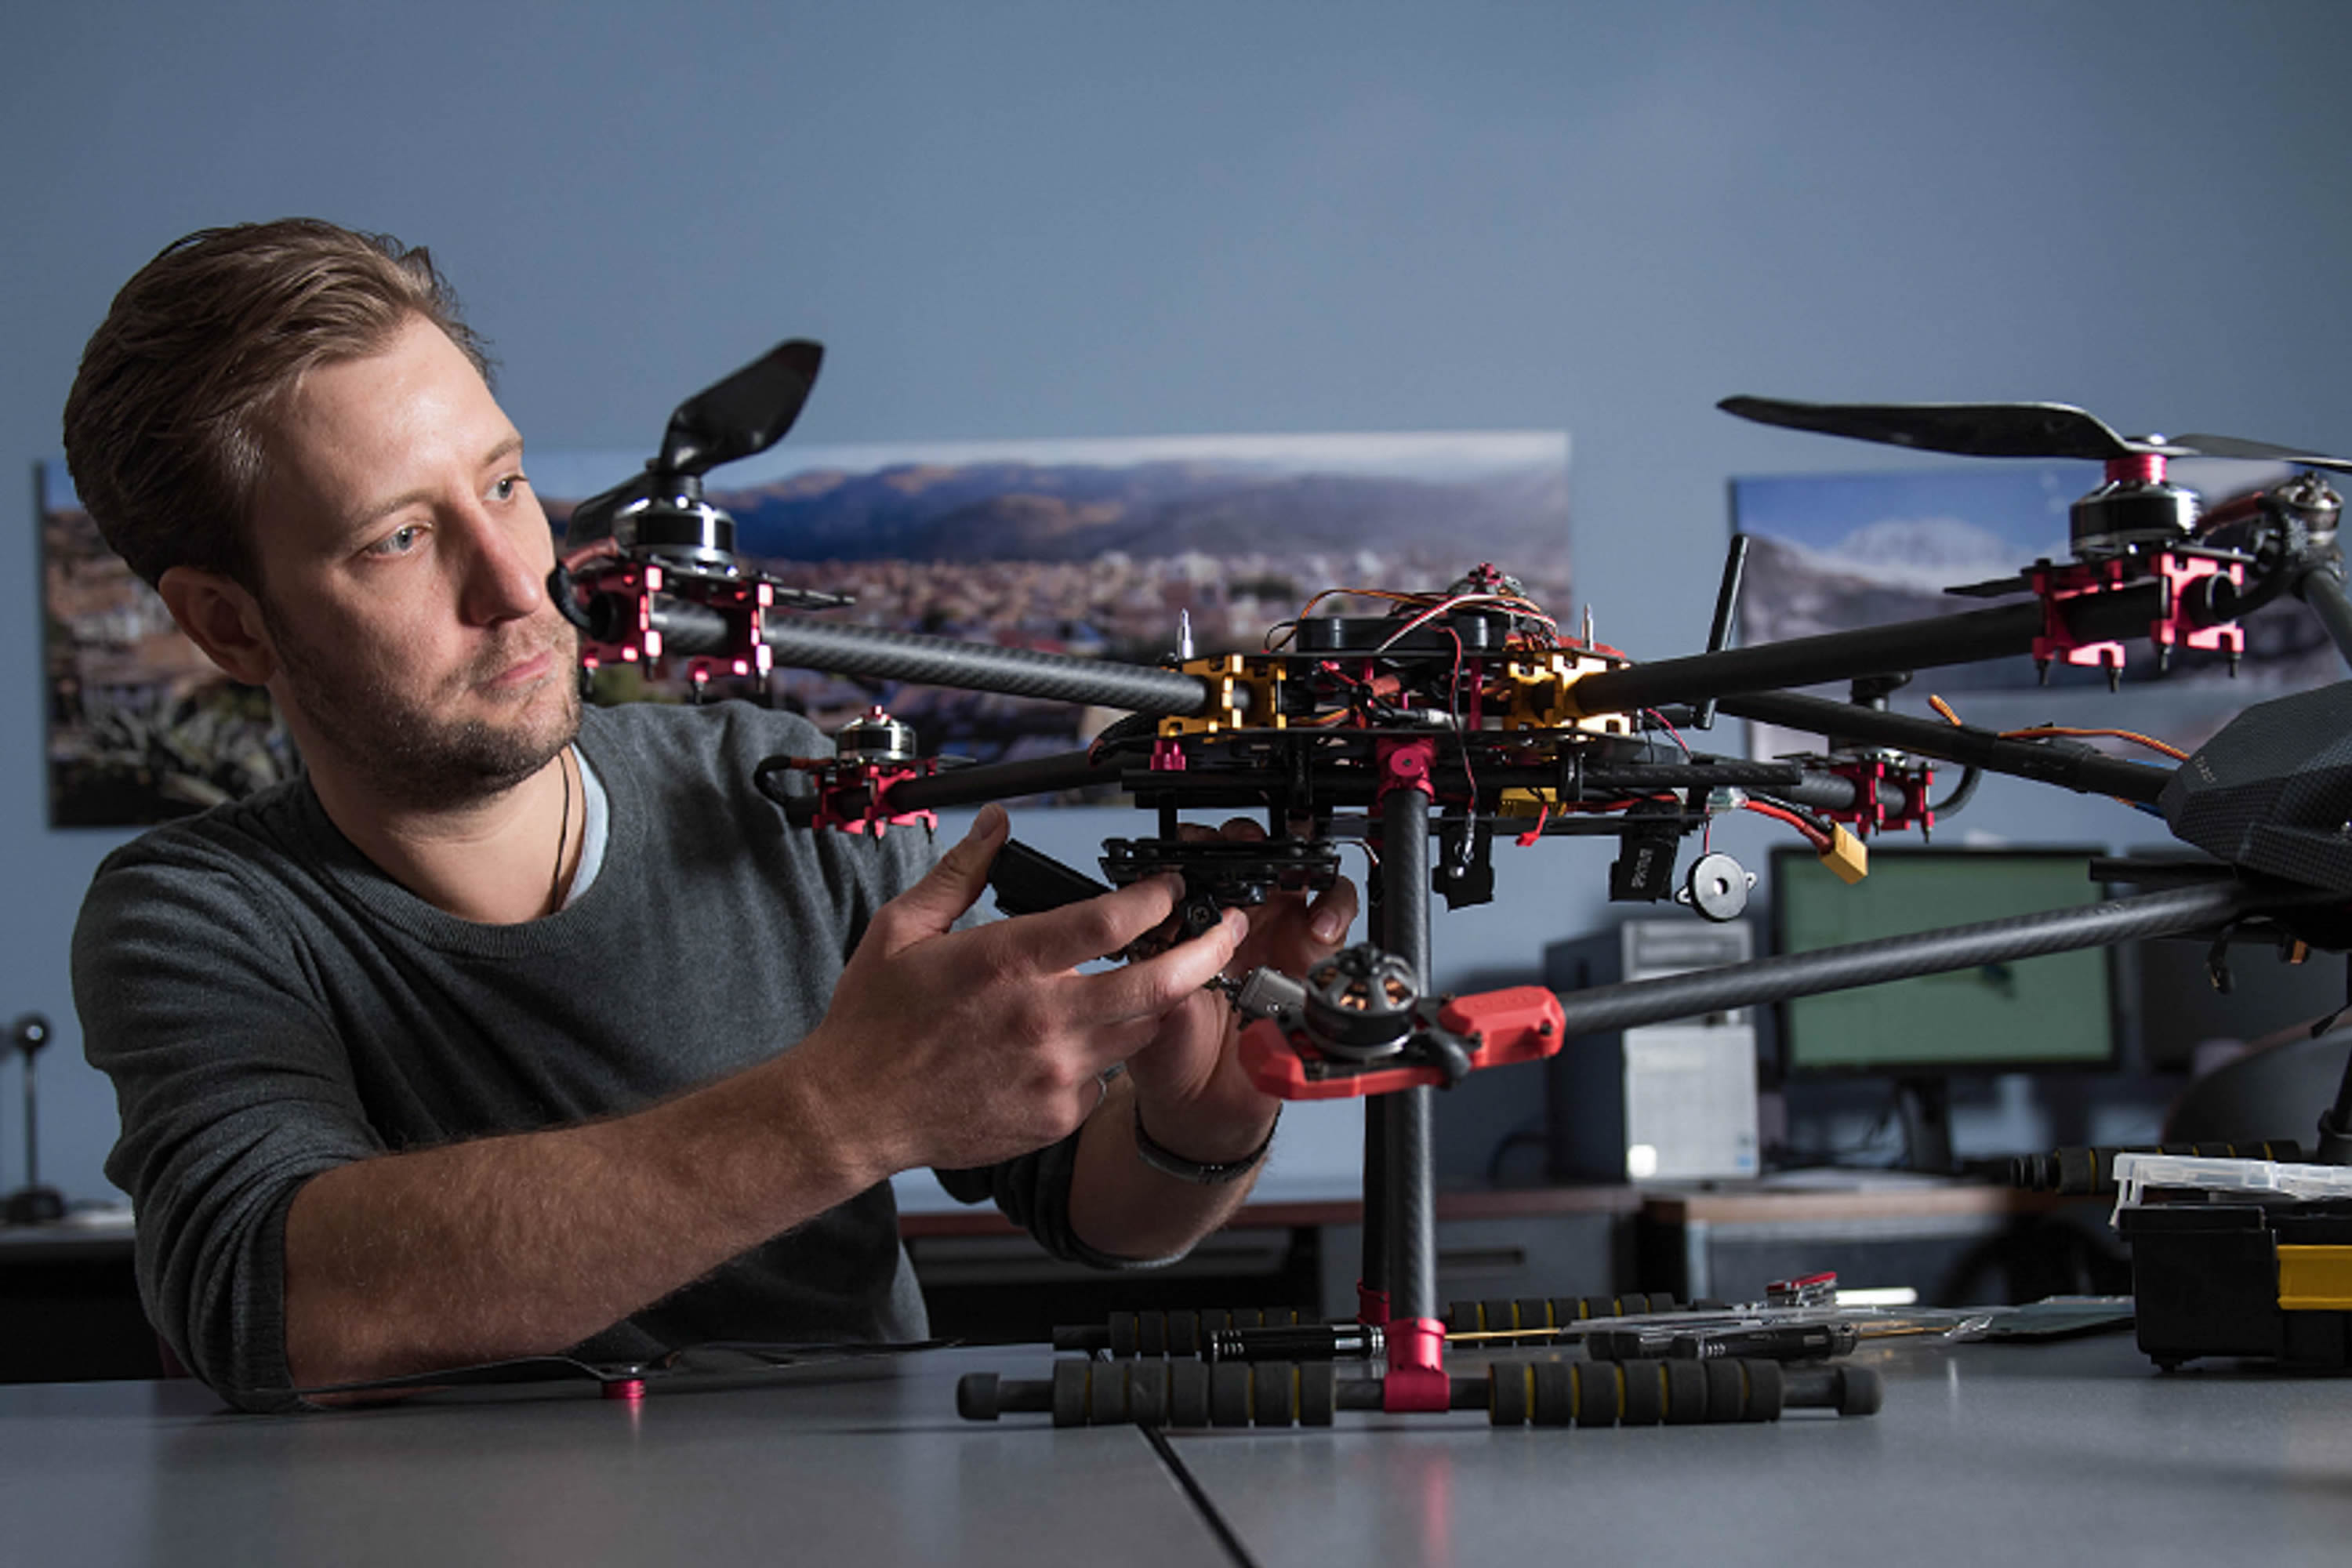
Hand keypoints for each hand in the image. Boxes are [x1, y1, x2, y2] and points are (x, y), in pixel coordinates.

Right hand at [789, 804, 1248, 1175]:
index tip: (1169, 887)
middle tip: (1226, 931)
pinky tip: (1070, 1041)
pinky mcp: (1055, 1114)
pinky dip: (1102, 1054)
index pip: (1110, 921)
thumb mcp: (903, 928)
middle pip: (1159, 983)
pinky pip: (1106, 1078)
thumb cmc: (873, 1023)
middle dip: (1208, 951)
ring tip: (1150, 979)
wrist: (852, 1113)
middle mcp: (1043, 1018)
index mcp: (1007, 962)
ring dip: (1154, 1003)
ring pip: (1141, 1031)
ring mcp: (1055, 1072)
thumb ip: (961, 871)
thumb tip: (995, 824)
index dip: (1155, 898)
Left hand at [1120, 819, 1359, 1161]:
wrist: (1205, 1106)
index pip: (1198, 863)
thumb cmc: (1171, 1054)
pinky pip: (1334, 917)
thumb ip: (1165, 972)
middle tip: (1249, 847)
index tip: (1194, 848)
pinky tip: (1319, 926)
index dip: (1199, 847)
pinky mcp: (1311, 958)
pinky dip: (1334, 909)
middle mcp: (1233, 920)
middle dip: (1252, 840)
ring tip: (1290, 876)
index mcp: (1188, 922)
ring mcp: (1275, 934)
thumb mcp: (1152, 1009)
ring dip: (1298, 864)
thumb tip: (1173, 937)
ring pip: (1300, 873)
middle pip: (1253, 854)